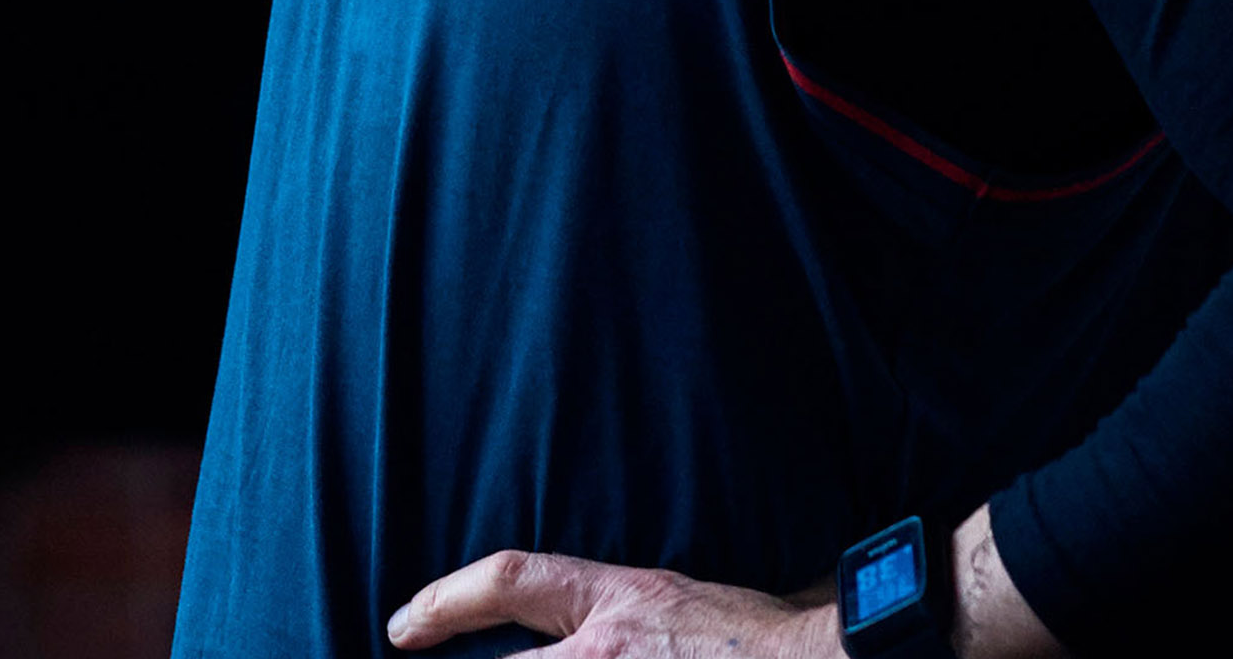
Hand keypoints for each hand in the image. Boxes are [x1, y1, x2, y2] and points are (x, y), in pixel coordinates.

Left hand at [391, 511, 1064, 658]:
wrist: (835, 657)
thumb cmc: (770, 631)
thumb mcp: (683, 598)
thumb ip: (629, 613)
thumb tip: (591, 620)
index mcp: (619, 602)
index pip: (510, 582)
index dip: (446, 602)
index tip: (397, 629)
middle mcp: (611, 651)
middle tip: (410, 656)